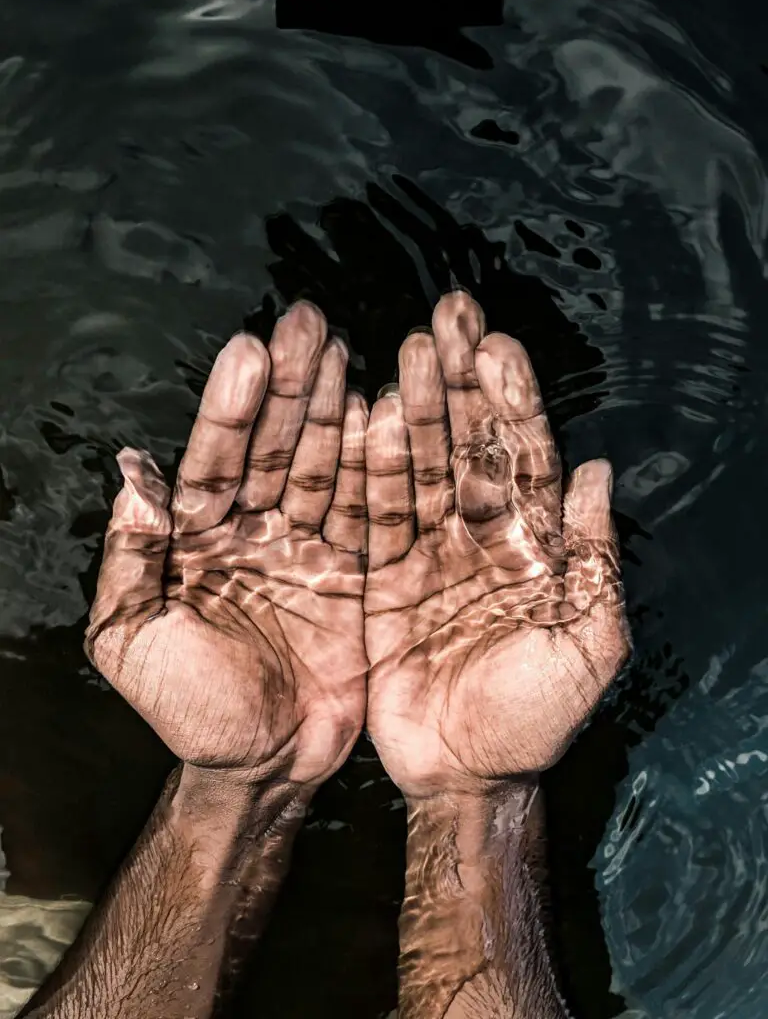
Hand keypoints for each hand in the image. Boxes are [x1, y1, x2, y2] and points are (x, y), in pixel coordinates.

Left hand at [86, 302, 368, 787]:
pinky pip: (370, 513)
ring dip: (335, 409)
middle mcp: (255, 533)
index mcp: (198, 542)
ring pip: (326, 467)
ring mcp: (308, 550)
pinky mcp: (356, 574)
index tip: (251, 353)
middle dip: (291, 387)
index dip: (232, 410)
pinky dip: (379, 467)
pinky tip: (385, 413)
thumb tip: (132, 472)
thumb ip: (129, 556)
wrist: (264, 765)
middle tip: (308, 323)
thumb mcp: (131, 639)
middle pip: (276, 448)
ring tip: (347, 349)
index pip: (214, 462)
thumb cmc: (191, 712)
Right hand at [364, 291, 630, 797]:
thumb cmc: (533, 717)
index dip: (512, 401)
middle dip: (460, 381)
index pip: (526, 457)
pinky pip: (373, 512)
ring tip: (406, 350)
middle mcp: (481, 536)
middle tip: (446, 316)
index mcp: (535, 546)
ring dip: (414, 408)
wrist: (463, 771)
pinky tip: (365, 416)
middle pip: (469, 444)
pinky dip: (368, 466)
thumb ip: (594, 558)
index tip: (495, 346)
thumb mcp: (586, 645)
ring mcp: (428, 552)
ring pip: (420, 466)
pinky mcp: (381, 576)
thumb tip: (600, 472)